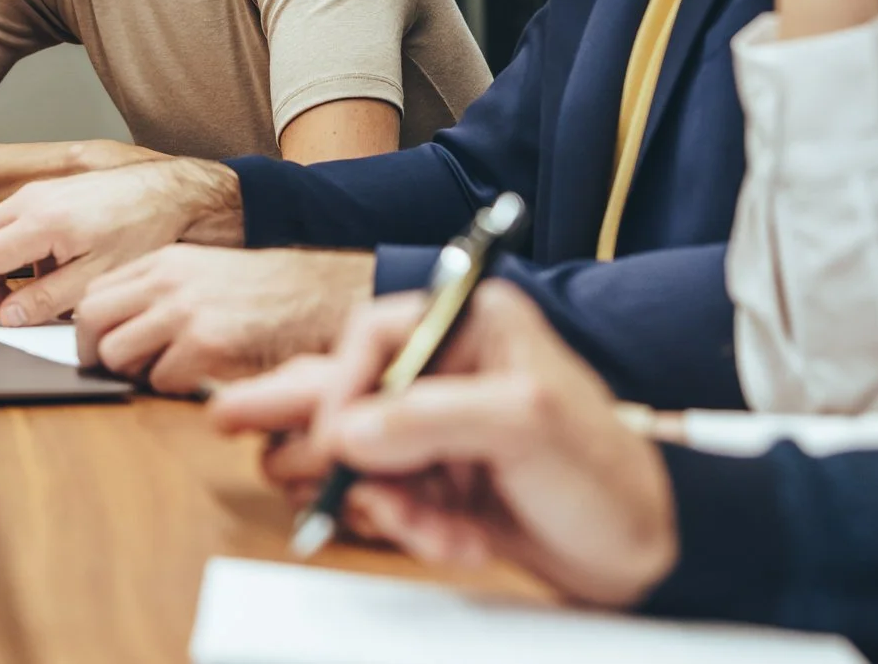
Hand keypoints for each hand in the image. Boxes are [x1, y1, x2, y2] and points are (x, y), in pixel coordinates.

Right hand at [0, 156, 243, 324]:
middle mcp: (29, 200)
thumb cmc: (146, 229)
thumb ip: (48, 299)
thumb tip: (9, 317)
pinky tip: (21, 284)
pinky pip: (4, 224)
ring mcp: (36, 194)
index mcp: (40, 220)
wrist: (174, 193)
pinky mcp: (46, 196)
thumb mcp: (99, 277)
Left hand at [74, 246, 373, 393]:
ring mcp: (185, 312)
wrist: (319, 297)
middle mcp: (167, 282)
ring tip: (168, 372)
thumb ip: (160, 293)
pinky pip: (159, 381)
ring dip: (135, 374)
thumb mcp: (204, 274)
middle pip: (90, 322)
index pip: (93, 295)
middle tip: (119, 370)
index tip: (99, 347)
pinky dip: (174, 388)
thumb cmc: (265, 294)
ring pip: (117, 355)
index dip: (90, 329)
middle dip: (96, 354)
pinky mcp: (206, 345)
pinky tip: (201, 378)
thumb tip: (114, 329)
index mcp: (164, 262)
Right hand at [207, 282, 678, 608]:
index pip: (374, 334)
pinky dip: (416, 530)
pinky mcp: (439, 482)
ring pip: (361, 456)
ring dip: (388, 501)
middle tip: (229, 422)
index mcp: (474, 325)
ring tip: (438, 525)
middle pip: (346, 386)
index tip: (335, 434)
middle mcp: (450, 369)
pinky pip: (388, 502)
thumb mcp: (526, 429)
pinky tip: (461, 540)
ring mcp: (441, 428)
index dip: (341, 383)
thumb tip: (347, 429)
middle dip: (317, 428)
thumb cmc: (607, 474)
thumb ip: (432, 418)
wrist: (647, 553)